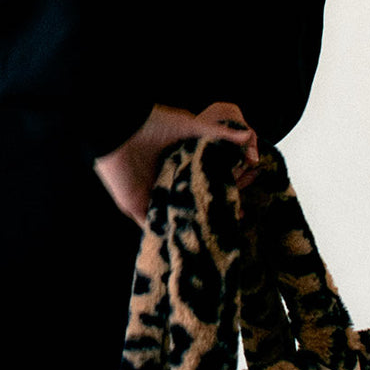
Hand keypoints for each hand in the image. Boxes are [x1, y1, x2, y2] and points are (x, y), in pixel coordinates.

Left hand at [93, 102, 258, 225]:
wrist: (121, 131)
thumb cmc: (152, 124)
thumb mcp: (190, 126)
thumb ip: (218, 134)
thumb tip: (248, 136)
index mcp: (176, 162)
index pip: (199, 181)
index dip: (218, 190)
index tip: (238, 200)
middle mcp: (164, 180)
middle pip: (188, 201)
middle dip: (206, 212)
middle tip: (230, 222)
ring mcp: (150, 196)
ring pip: (172, 216)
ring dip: (188, 227)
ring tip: (212, 238)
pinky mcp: (136, 207)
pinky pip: (151, 226)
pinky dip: (164, 235)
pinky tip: (183, 245)